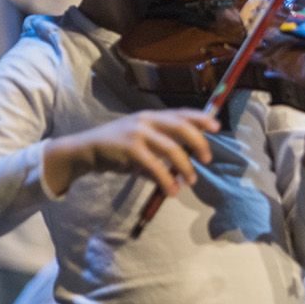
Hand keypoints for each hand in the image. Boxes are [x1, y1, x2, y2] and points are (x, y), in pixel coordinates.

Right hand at [46, 109, 218, 196]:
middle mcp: (147, 120)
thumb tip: (184, 172)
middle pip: (181, 127)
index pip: (182, 112)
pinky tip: (172, 190)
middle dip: (199, 143)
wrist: (86, 149)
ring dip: (185, 166)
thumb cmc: (117, 147)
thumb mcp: (141, 142)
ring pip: (171, 148)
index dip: (201, 118)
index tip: (218, 127)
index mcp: (152, 116)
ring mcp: (137, 132)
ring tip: (191, 181)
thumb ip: (162, 150)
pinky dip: (167, 179)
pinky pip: (155, 166)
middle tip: (207, 159)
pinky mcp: (129, 149)